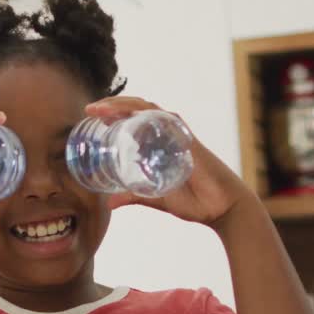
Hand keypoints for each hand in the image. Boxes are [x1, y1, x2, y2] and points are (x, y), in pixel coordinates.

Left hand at [87, 97, 251, 230]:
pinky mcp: (187, 139)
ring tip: (101, 109)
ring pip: (147, 109)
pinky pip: (165, 119)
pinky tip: (129, 112)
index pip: (134, 120)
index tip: (91, 117)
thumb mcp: (156, 199)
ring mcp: (178, 134)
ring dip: (122, 105)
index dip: (113, 114)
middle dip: (112, 105)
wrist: (223, 209)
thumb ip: (135, 197)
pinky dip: (146, 113)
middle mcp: (169, 134)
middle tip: (89, 110)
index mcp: (161, 144)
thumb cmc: (195, 202)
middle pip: (137, 109)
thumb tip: (109, 204)